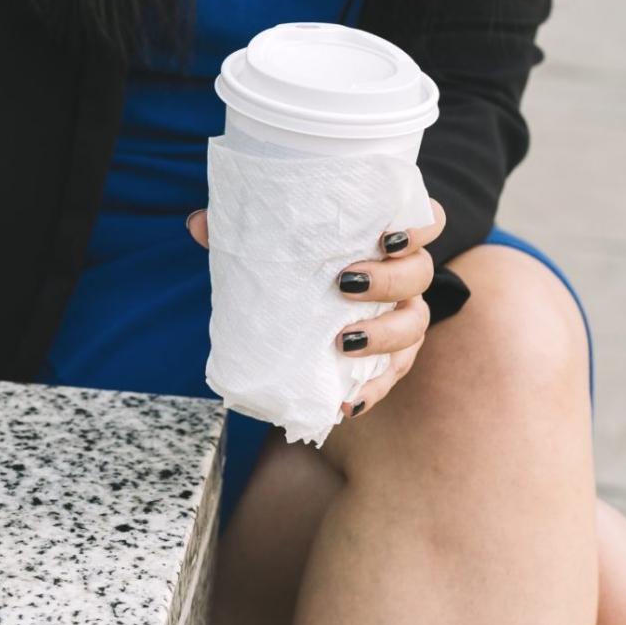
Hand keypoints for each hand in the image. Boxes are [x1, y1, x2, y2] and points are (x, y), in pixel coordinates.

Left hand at [187, 200, 446, 419]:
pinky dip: (372, 391)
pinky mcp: (392, 358)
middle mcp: (406, 275)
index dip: (418, 226)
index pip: (427, 220)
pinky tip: (348, 404)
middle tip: (345, 283)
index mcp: (388, 236)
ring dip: (384, 335)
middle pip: (420, 273)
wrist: (312, 301)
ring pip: (416, 325)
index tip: (386, 235)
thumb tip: (198, 223)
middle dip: (389, 280)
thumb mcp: (273, 238)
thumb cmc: (301, 257)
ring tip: (344, 342)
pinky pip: (393, 376)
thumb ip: (243, 228)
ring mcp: (404, 317)